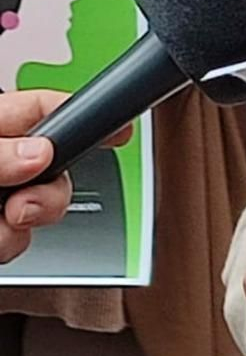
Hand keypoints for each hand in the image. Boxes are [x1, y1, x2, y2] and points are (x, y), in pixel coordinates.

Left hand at [0, 90, 129, 263]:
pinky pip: (17, 241)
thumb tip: (41, 152)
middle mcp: (2, 165)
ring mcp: (0, 198)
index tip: (122, 130)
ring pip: (39, 210)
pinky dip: (8, 245)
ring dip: (21, 227)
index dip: (87, 115)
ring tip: (1, 225)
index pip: (46, 109)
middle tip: (26, 205)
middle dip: (51, 193)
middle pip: (56, 167)